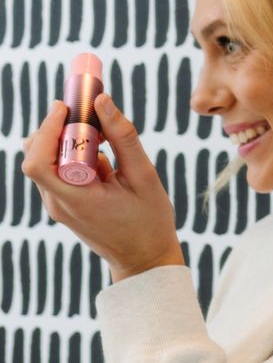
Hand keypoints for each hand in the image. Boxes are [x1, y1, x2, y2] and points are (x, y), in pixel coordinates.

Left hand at [21, 91, 186, 282]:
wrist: (144, 261)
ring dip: (66, 141)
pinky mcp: (62, 204)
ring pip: (44, 160)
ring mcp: (57, 205)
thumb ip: (123, 138)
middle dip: (56, 128)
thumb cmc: (149, 222)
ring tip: (101, 140)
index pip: (38, 161)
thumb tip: (102, 101)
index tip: (66, 107)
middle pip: (35, 154)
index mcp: (76, 199)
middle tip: (86, 116)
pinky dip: (73, 155)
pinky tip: (102, 159)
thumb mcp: (144, 177)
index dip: (46, 129)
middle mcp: (57, 203)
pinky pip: (57, 170)